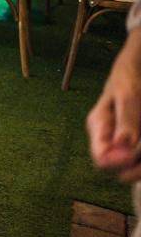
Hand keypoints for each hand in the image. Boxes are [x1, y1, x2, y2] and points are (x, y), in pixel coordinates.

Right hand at [87, 29, 140, 180]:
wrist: (138, 68)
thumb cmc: (130, 76)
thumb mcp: (127, 95)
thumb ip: (126, 120)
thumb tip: (121, 146)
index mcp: (99, 128)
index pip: (101, 159)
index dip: (119, 163)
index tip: (135, 154)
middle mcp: (110, 138)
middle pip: (119, 169)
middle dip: (136, 167)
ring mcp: (124, 141)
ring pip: (133, 166)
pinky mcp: (136, 140)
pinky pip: (139, 157)